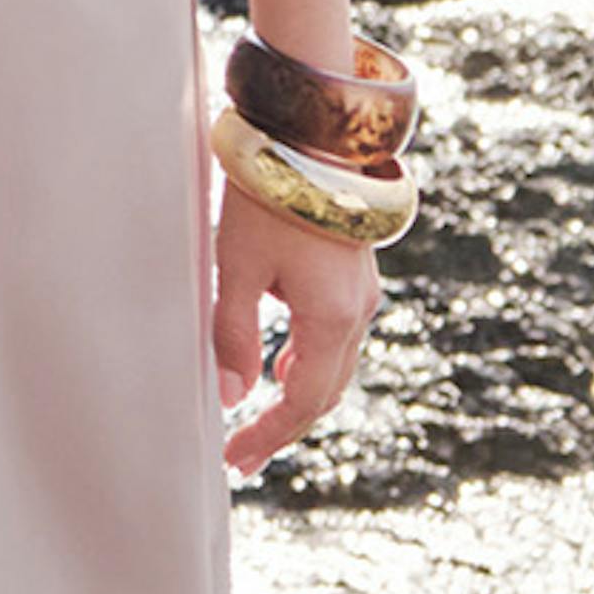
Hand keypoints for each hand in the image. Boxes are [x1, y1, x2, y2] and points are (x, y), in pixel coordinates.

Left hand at [213, 186, 376, 478]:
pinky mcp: (355, 272)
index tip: (236, 460)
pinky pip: (337, 335)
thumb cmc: (271, 192)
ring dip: (298, 395)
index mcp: (331, 317)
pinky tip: (284, 362)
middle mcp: (357, 310)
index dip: (269, 437)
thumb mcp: (236, 265)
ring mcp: (362, 291)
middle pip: (324, 392)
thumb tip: (232, 396)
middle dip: (283, 426)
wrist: (314, 133)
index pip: (302, 403)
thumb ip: (233, 334)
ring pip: (334, 365)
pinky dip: (310, 361)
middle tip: (244, 453)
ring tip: (260, 417)